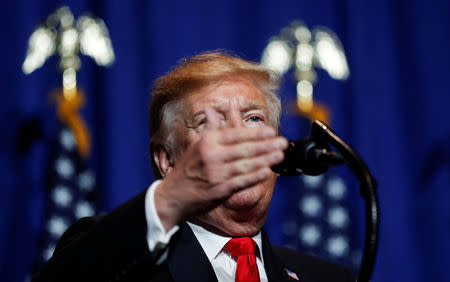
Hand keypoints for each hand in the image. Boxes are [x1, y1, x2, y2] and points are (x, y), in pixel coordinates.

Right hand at [154, 108, 287, 230]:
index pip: (236, 134)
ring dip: (265, 159)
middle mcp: (212, 156)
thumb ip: (211, 129)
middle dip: (266, 145)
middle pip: (245, 149)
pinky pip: (242, 181)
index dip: (256, 133)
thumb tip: (214, 110)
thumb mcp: (196, 145)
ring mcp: (216, 174)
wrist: (173, 195)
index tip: (271, 131)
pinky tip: (268, 171)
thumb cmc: (187, 168)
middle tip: (283, 142)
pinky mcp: (220, 190)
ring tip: (280, 155)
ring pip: (246, 164)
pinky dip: (255, 176)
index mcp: (207, 142)